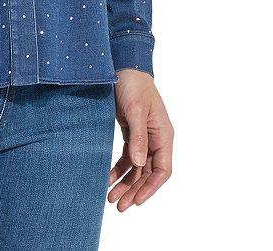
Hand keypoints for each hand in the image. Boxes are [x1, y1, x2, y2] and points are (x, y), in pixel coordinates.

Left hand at [108, 69, 173, 211]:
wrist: (124, 66)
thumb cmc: (134, 85)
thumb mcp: (136, 110)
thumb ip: (138, 137)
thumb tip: (139, 163)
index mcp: (163, 135)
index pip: (162, 169)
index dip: (151, 187)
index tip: (137, 200)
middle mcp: (156, 139)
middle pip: (148, 172)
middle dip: (134, 190)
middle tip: (119, 205)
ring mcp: (144, 136)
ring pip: (137, 167)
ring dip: (125, 182)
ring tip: (111, 198)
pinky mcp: (132, 132)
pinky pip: (128, 156)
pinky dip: (119, 168)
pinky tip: (108, 178)